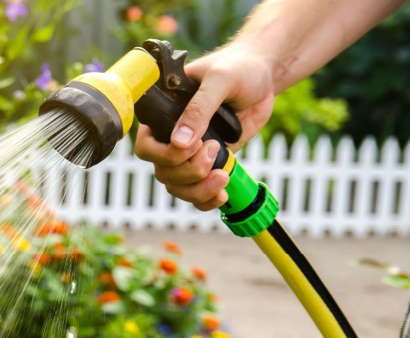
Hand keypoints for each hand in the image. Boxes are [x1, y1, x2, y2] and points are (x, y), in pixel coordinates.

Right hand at [133, 48, 275, 210]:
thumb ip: (199, 108)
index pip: (146, 146)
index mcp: (164, 114)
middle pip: (163, 171)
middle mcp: (172, 136)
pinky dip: (206, 199)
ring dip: (198, 189)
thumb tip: (180, 142)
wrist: (263, 77)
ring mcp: (190, 153)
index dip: (164, 154)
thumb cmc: (239, 67)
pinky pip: (197, 192)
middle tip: (216, 149)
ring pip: (177, 186)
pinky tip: (222, 193)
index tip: (194, 145)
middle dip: (189, 170)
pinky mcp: (210, 163)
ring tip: (223, 176)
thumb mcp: (220, 80)